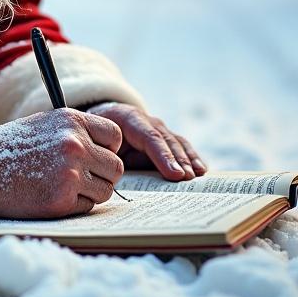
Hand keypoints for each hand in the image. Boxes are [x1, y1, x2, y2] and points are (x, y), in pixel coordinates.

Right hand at [0, 108, 124, 218]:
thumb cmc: (10, 146)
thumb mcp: (46, 124)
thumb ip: (76, 132)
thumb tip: (107, 151)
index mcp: (72, 120)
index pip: (115, 137)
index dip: (107, 150)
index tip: (93, 157)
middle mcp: (75, 144)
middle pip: (115, 168)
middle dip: (101, 176)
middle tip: (79, 179)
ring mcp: (70, 172)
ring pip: (105, 191)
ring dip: (89, 194)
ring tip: (60, 187)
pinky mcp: (61, 199)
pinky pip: (86, 207)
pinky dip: (72, 206)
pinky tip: (49, 196)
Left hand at [85, 102, 205, 180]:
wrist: (101, 116)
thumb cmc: (97, 134)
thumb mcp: (96, 140)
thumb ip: (107, 156)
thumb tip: (117, 179)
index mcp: (128, 118)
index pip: (149, 137)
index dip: (163, 156)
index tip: (175, 174)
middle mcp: (147, 121)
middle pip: (166, 140)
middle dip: (178, 160)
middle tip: (188, 178)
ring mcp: (158, 128)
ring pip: (177, 142)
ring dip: (188, 159)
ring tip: (197, 175)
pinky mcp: (163, 138)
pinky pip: (180, 146)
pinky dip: (191, 157)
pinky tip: (201, 169)